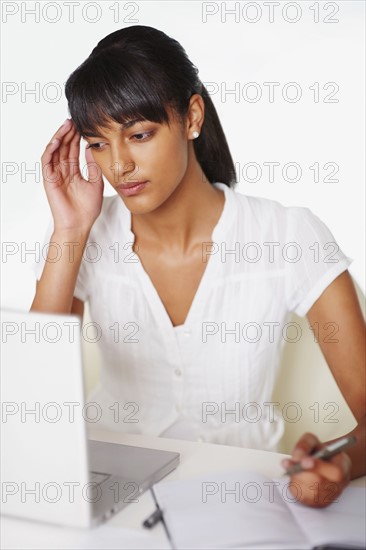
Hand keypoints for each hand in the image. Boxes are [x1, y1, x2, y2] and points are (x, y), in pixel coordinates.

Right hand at [41, 119, 103, 233]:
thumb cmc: (88, 209)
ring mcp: (54, 175)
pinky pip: (47, 161)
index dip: (76, 138)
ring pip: (54, 151)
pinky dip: (51, 149)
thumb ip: (93, 166)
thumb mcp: (96, 183)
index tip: (82, 126)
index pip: (72, 151)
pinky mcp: (49, 179)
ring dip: (59, 137)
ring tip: (67, 125)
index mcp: (73, 173)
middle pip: (63, 148)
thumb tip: (92, 148)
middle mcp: (62, 172)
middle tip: (74, 120)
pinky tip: (58, 140)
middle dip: (68, 133)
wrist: (79, 225)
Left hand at [281, 432, 351, 507]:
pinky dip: (296, 488)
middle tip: (290, 465)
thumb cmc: (319, 452)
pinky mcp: (319, 503)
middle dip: (302, 473)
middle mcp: (339, 484)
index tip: (303, 461)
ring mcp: (330, 496)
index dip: (318, 467)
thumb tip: (297, 457)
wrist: (322, 463)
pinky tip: (293, 478)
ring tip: (291, 470)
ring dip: (297, 480)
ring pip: (312, 494)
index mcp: (342, 466)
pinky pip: (305, 500)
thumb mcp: (312, 440)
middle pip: (321, 484)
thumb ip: (304, 445)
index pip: (335, 472)